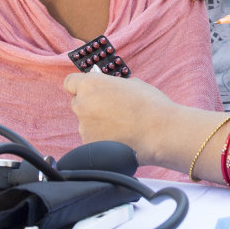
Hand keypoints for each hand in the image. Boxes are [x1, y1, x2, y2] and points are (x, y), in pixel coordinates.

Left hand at [63, 70, 179, 163]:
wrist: (159, 132)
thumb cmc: (149, 105)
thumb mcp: (131, 83)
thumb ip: (112, 85)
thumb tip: (108, 89)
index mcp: (90, 85)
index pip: (70, 82)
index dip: (80, 86)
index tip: (89, 90)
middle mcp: (82, 105)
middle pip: (78, 103)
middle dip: (90, 105)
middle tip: (111, 109)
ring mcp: (84, 127)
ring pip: (86, 123)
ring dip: (98, 124)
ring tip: (121, 126)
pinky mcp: (90, 146)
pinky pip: (93, 139)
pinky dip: (103, 139)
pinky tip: (120, 138)